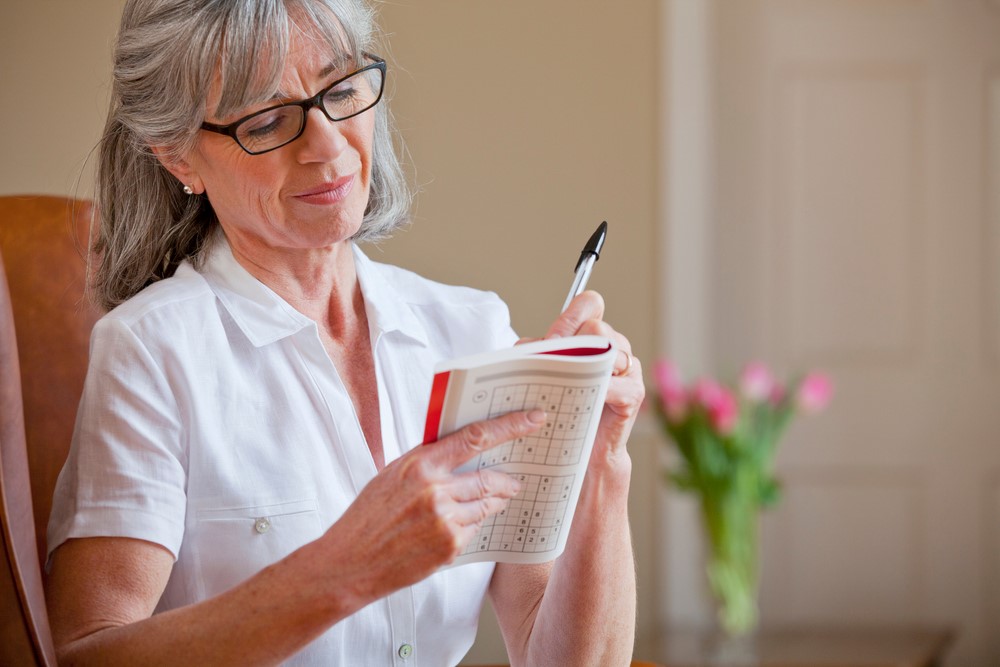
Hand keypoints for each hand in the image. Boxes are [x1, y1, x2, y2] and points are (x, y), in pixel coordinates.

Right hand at [320, 409, 544, 602]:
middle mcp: (435, 490)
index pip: (476, 437)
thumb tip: (463, 447)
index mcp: (420, 464)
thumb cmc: (368, 515)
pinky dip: (472, 526)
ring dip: (494, 503)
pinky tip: (456, 528)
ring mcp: (444, 520)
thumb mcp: (392, 475)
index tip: (533, 419)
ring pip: (487, 506)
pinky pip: (475, 530)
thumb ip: (428, 461)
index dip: (510, 426)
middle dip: (507, 480)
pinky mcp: (449, 546)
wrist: (349, 562)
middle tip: (516, 480)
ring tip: (491, 502)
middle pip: (489, 478)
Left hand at [545, 291, 643, 470]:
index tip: (552, 339)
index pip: (589, 304)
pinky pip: (616, 383)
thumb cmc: (566, 409)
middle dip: (569, 343)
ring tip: (564, 382)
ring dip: (581, 364)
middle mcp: (615, 347)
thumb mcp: (549, 374)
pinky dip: (597, 388)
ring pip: (607, 349)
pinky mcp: (634, 394)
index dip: (570, 316)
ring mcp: (628, 369)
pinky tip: (583, 397)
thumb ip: (541, 353)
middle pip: (596, 326)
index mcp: (595, 336)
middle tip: (550, 363)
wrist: (584, 451)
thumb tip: (526, 346)